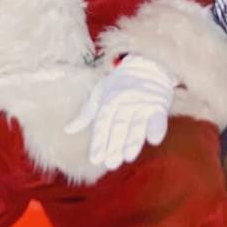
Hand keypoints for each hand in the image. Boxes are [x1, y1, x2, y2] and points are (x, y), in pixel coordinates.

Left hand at [65, 54, 175, 170]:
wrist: (146, 63)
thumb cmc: (120, 82)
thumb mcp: (100, 93)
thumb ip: (87, 113)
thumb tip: (68, 129)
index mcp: (109, 100)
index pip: (103, 123)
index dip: (99, 141)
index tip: (95, 159)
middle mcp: (125, 102)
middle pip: (119, 126)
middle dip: (115, 145)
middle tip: (111, 163)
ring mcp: (142, 103)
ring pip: (137, 125)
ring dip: (133, 141)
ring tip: (128, 157)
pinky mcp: (159, 104)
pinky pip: (158, 117)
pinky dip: (157, 128)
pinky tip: (153, 140)